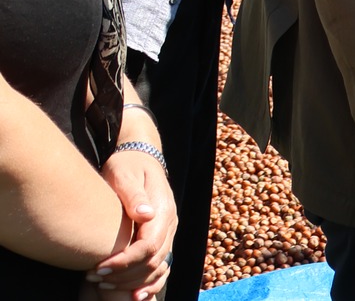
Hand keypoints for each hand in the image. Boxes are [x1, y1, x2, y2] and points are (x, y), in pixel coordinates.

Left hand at [92, 148, 175, 297]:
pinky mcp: (163, 238)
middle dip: (123, 275)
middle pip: (154, 261)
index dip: (124, 262)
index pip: (148, 246)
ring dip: (132, 281)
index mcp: (163, 209)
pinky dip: (151, 283)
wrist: (140, 158)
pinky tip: (134, 294)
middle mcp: (170, 223)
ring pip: (158, 267)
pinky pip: (163, 266)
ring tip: (102, 284)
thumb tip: (145, 214)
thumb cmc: (127, 166)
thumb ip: (134, 194)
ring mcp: (169, 231)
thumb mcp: (124, 173)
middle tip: (94, 278)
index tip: (98, 268)